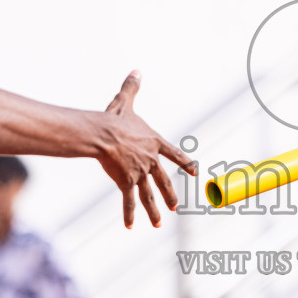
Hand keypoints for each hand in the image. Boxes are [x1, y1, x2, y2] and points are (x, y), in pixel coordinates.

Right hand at [98, 71, 196, 228]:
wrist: (102, 134)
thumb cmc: (114, 118)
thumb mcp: (125, 102)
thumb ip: (132, 87)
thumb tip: (137, 70)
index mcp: (154, 142)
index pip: (175, 154)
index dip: (186, 163)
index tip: (195, 172)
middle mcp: (150, 160)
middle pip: (164, 180)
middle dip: (170, 194)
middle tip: (176, 207)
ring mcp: (140, 172)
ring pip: (149, 195)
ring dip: (154, 211)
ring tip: (158, 224)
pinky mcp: (127, 182)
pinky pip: (129, 200)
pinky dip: (129, 214)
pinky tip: (131, 226)